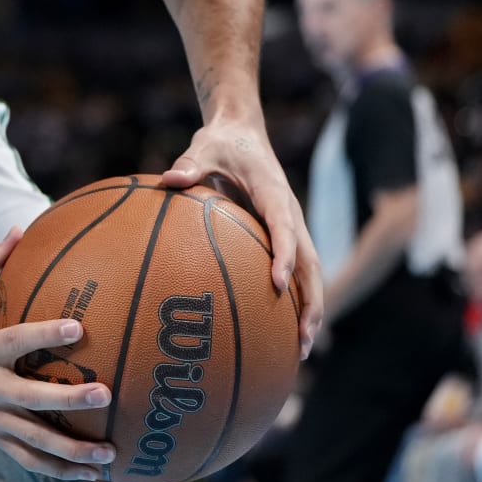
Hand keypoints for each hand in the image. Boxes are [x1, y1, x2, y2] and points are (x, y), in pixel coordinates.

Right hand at [0, 230, 115, 480]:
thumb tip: (17, 229)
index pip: (15, 342)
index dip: (45, 335)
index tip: (78, 328)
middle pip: (31, 399)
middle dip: (68, 401)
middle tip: (105, 396)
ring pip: (34, 440)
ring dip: (73, 452)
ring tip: (110, 454)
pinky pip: (29, 460)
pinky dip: (60, 471)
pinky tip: (93, 474)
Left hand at [161, 120, 322, 358]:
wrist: (244, 132)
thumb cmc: (221, 142)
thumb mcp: (203, 146)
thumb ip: (189, 163)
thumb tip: (169, 179)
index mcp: (275, 193)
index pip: (286, 228)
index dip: (285, 256)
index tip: (277, 284)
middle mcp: (291, 213)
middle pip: (312, 262)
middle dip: (311, 301)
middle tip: (303, 338)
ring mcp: (292, 226)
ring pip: (310, 273)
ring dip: (310, 309)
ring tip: (302, 349)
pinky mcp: (284, 234)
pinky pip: (295, 269)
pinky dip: (294, 300)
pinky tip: (280, 331)